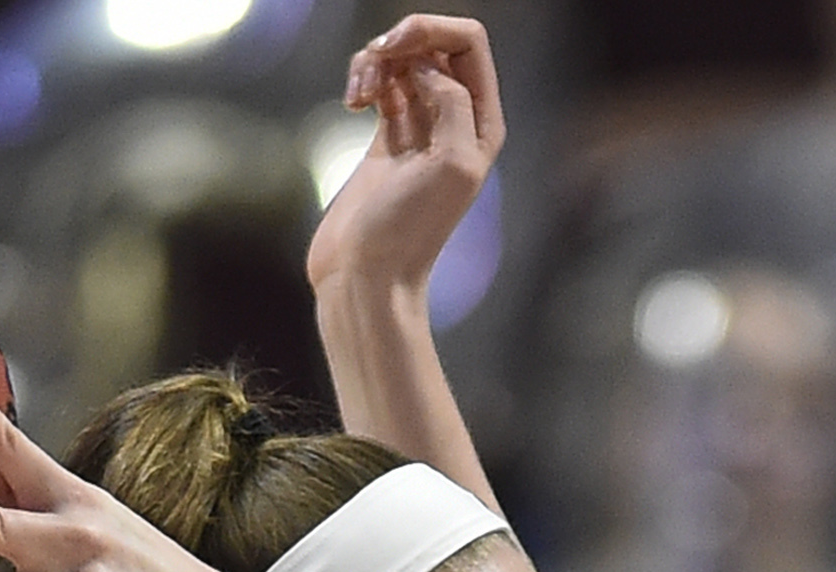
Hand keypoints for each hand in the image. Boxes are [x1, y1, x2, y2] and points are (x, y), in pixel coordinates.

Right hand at [309, 15, 503, 299]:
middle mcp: (456, 121)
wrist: (367, 276)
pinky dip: (364, 80)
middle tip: (373, 67)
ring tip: (358, 93)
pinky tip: (353, 103)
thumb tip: (423, 69)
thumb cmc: (409, 230)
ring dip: (374, 61)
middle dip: (399, 43)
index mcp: (482, 124)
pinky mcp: (387, 138)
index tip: (393, 51)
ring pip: (401, 59)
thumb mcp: (451, 161)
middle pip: (433, 43)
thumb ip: (452, 101)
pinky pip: (380, 82)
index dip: (431, 31)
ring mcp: (420, 128)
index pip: (468, 42)